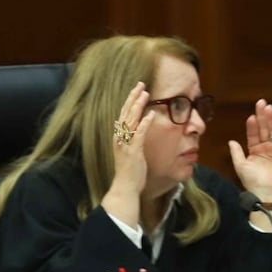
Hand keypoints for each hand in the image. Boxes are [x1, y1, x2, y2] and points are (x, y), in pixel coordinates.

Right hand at [102, 82, 154, 224]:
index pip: (123, 114)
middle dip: (133, 97)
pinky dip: (145, 124)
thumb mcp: (130, 151)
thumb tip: (140, 129)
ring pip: (131, 120)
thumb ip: (133, 139)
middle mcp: (120, 138)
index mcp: (119, 137)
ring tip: (146, 93)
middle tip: (141, 84)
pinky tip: (151, 114)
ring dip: (138, 106)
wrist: (124, 187)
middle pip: (125, 113)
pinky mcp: (133, 152)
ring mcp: (125, 144)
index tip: (137, 89)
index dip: (130, 101)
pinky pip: (139, 134)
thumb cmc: (129, 171)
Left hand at [228, 98, 271, 202]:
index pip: (254, 134)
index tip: (251, 116)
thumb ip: (236, 152)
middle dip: (262, 116)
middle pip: (264, 129)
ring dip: (271, 119)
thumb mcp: (240, 166)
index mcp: (255, 152)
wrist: (266, 194)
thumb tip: (231, 141)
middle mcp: (266, 149)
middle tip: (261, 103)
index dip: (252, 125)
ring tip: (268, 107)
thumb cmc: (253, 183)